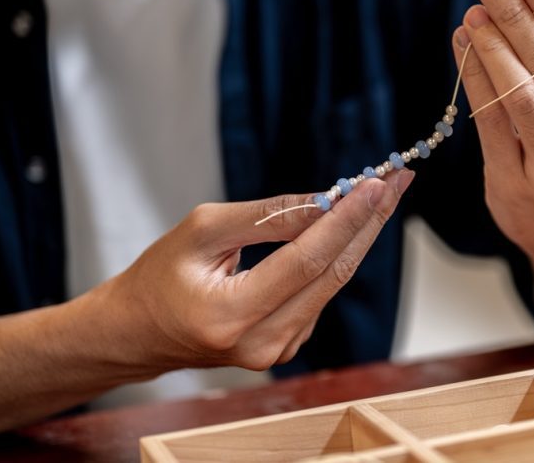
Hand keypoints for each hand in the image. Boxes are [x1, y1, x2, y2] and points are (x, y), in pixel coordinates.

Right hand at [90, 170, 414, 372]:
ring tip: (378, 194)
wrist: (136, 332)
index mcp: (230, 316)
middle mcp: (260, 344)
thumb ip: (267, 217)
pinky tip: (347, 228)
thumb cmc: (160, 276)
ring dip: (358, 237)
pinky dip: (336, 258)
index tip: (377, 184)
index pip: (306, 262)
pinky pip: (319, 295)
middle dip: (369, 223)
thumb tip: (326, 200)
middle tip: (397, 181)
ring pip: (331, 285)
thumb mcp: (203, 231)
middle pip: (331, 275)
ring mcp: (276, 352)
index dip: (346, 220)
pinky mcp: (285, 348)